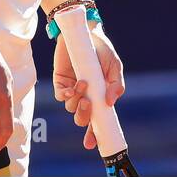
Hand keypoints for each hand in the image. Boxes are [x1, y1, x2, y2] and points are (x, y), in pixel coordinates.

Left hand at [52, 25, 124, 150]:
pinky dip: (66, 96)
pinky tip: (73, 88)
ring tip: (83, 85)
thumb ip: (116, 85)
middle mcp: (86, 96)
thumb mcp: (115, 66)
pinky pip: (61, 97)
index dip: (95, 133)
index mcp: (101, 96)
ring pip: (71, 108)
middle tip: (88, 105)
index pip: (98, 120)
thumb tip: (110, 103)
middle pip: (82, 118)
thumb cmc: (102, 50)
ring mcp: (73, 90)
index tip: (93, 143)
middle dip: (84, 117)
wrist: (85, 33)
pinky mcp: (60, 82)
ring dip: (77, 101)